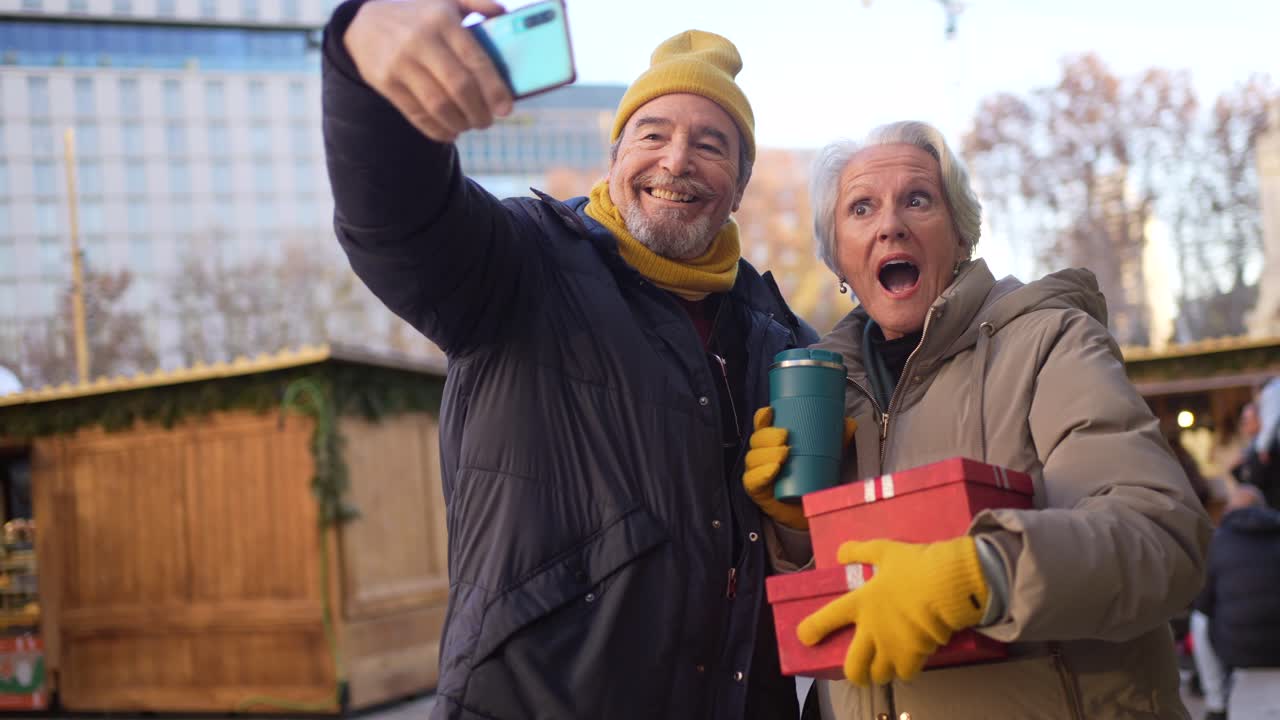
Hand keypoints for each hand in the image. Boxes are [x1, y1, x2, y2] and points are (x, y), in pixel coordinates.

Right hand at [344, 0, 514, 142]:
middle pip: (459, 86)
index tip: (506, 109)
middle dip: (478, 111)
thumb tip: (506, 15)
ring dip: (459, 123)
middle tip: (487, 122)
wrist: (363, 23)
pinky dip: (436, 129)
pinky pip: (416, 113)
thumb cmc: (417, 16)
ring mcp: (400, 62)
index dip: (494, 89)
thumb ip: (477, 3)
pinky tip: (450, 131)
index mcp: (442, 20)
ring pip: (438, 104)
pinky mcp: (385, 82)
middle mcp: (421, 40)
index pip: (475, 60)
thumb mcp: (445, 1)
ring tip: (469, 125)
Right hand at [742, 407, 855, 529]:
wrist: (808, 511)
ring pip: (753, 459)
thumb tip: (850, 421)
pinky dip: (760, 474)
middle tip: (785, 436)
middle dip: (768, 436)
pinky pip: (752, 482)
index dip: (762, 417)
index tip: (771, 411)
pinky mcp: (757, 492)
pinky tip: (773, 470)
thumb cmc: (812, 479)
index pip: (761, 427)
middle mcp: (761, 457)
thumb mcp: (826, 456)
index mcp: (772, 444)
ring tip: (784, 454)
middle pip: (756, 440)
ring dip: (766, 454)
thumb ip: (837, 439)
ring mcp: (757, 474)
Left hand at [796, 536, 988, 686]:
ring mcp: (892, 647)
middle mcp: (872, 630)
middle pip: (854, 667)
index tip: (805, 638)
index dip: (813, 629)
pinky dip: (906, 670)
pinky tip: (911, 661)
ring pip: (880, 676)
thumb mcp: (884, 550)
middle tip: (860, 672)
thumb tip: (840, 553)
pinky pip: (906, 674)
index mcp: (861, 603)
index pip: (828, 618)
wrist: (946, 584)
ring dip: (881, 673)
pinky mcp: (915, 656)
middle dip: (855, 674)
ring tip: (887, 666)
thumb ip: (861, 552)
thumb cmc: (914, 565)